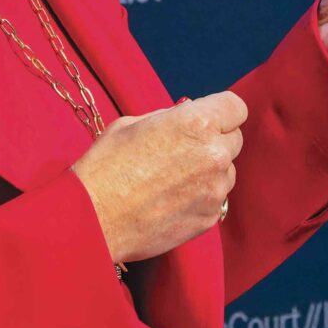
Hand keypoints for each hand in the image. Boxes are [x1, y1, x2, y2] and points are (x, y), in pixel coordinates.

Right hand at [70, 91, 246, 263]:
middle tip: (183, 151)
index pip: (235, 107)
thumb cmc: (105, 166)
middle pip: (234, 139)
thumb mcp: (133, 123)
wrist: (92, 219)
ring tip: (172, 180)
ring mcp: (215, 189)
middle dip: (214, 141)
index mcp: (197, 123)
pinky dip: (200, 198)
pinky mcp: (209, 218)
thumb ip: (171, 118)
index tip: (207, 119)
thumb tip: (188, 114)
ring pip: (227, 172)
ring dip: (209, 172)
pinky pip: (216, 200)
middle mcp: (214, 154)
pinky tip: (170, 201)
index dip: (220, 112)